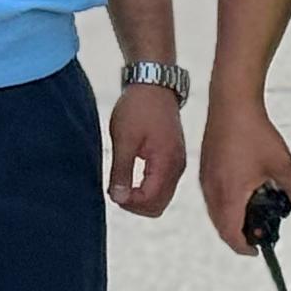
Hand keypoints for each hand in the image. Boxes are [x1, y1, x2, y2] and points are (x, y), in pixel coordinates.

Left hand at [106, 84, 184, 217]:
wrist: (154, 84)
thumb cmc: (138, 107)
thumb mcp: (124, 140)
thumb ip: (122, 171)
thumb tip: (118, 198)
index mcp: (166, 163)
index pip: (150, 200)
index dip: (129, 203)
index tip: (113, 190)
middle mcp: (177, 167)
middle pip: (157, 206)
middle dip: (135, 205)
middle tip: (115, 189)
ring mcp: (177, 164)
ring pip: (160, 199)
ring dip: (140, 198)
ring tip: (121, 182)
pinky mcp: (174, 159)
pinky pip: (162, 186)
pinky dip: (147, 189)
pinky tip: (131, 176)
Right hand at [197, 100, 290, 254]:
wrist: (232, 104)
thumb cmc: (254, 133)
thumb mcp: (282, 165)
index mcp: (229, 195)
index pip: (232, 235)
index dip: (245, 248)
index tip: (257, 250)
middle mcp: (212, 191)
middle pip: (222, 227)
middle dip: (240, 234)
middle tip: (260, 233)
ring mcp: (205, 180)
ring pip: (216, 212)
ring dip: (233, 219)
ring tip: (255, 212)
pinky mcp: (205, 169)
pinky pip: (213, 197)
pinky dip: (227, 203)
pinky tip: (245, 191)